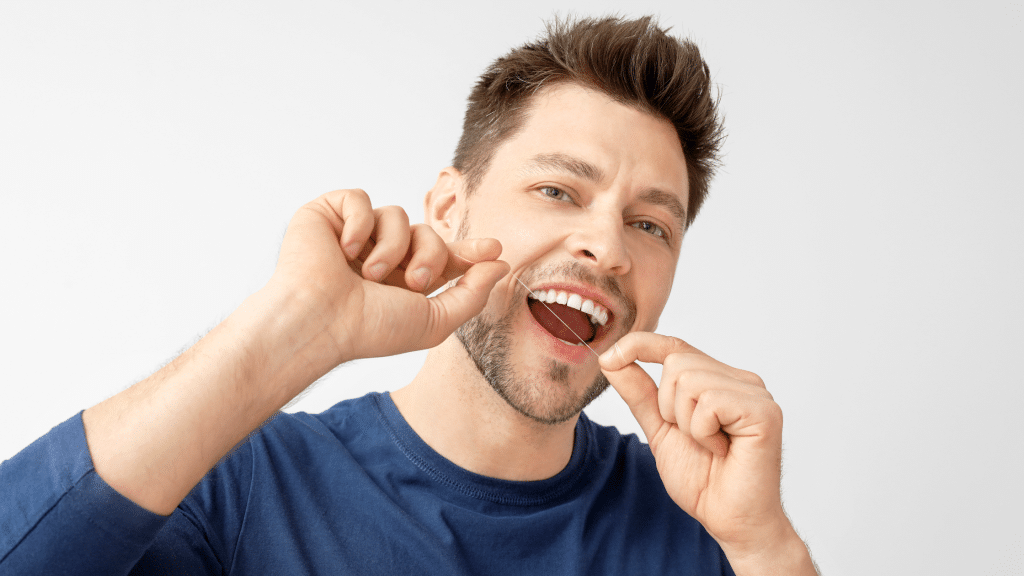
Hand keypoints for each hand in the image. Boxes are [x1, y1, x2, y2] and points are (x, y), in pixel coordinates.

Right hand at [268, 188, 509, 365]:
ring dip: (392, 247)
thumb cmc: (370, 329)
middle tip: (415, 282)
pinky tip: (345, 249)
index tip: (495, 249)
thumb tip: (499, 264)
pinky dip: (358, 223)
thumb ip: (472, 295)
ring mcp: (353, 234)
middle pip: (427, 233)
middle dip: (431, 256)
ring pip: (397, 214)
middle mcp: (379, 255)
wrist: (321, 321)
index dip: (469, 250)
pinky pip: (360, 198)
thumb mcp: (434, 322)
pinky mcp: (327, 216)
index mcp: (402, 280)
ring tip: (371, 275)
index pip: (442, 256)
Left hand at [599, 333, 809, 569]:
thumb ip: (639, 393)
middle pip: (677, 360)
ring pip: (689, 378)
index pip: (675, 346)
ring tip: (710, 446)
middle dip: (668, 405)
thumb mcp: (660, 429)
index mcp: (718, 380)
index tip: (608, 359)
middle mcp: (740, 380)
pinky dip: (703, 431)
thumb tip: (611, 359)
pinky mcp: (764, 411)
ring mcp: (755, 393)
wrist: (729, 519)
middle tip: (694, 438)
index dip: (639, 345)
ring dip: (686, 422)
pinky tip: (722, 450)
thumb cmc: (703, 479)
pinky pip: (709, 402)